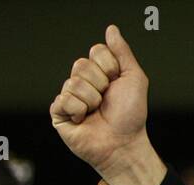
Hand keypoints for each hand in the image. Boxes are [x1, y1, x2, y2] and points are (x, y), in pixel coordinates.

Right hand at [50, 24, 164, 184]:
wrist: (124, 144)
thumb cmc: (131, 116)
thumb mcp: (134, 80)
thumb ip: (123, 53)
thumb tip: (111, 29)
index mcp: (99, 72)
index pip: (96, 52)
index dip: (110, 68)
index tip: (118, 84)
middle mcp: (83, 82)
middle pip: (82, 65)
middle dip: (101, 85)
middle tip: (107, 102)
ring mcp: (69, 96)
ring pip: (74, 82)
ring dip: (92, 100)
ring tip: (97, 113)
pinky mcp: (59, 112)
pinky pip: (64, 99)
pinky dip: (79, 110)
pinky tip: (84, 120)